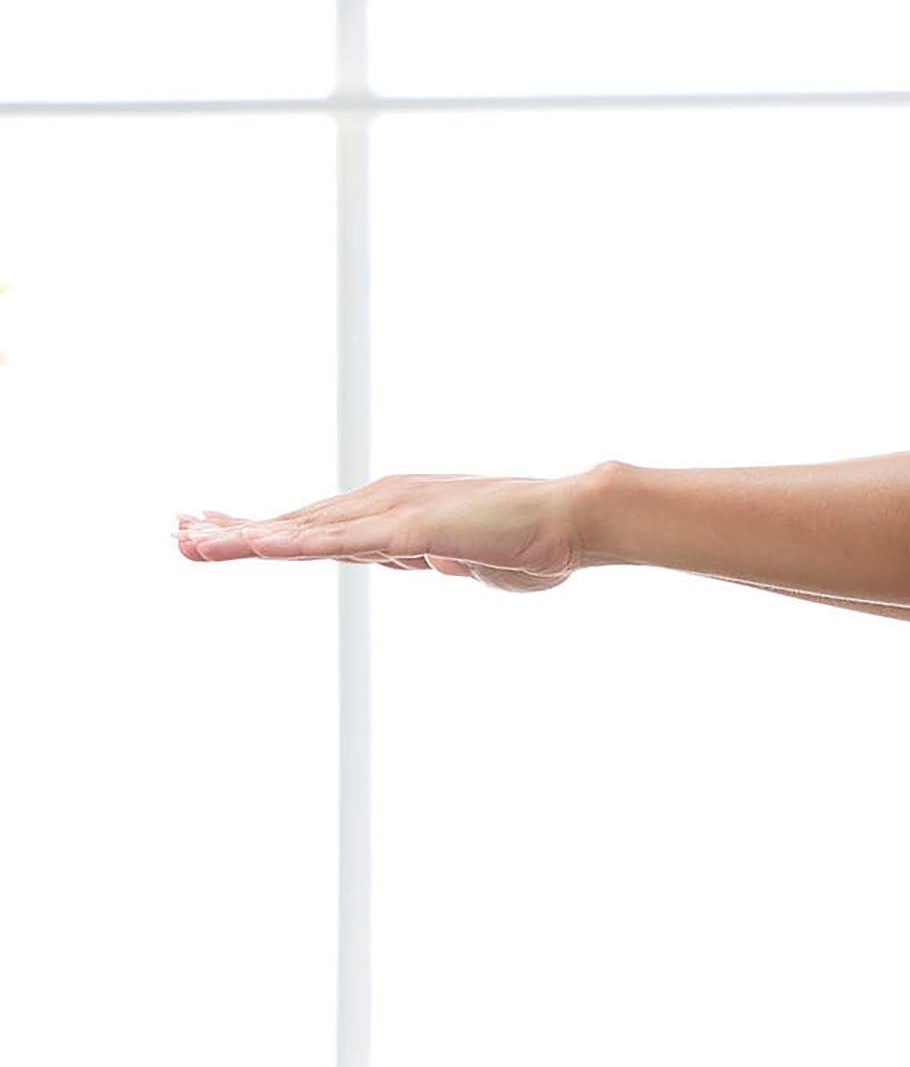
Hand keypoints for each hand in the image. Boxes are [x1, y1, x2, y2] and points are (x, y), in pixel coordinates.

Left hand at [173, 469, 600, 589]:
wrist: (575, 518)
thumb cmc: (538, 543)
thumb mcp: (476, 562)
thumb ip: (447, 560)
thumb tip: (437, 560)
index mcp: (397, 513)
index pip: (317, 524)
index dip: (266, 528)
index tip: (219, 530)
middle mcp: (382, 503)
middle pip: (295, 521)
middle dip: (233, 529)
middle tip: (178, 535)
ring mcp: (391, 515)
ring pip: (302, 528)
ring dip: (243, 536)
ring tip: (190, 544)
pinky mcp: (408, 531)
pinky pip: (338, 542)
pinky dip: (291, 542)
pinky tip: (252, 545)